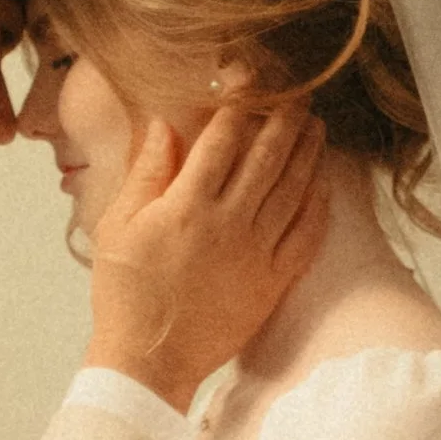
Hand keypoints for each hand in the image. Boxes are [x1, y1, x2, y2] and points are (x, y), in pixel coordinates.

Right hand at [84, 103, 329, 410]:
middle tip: (299, 95)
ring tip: (316, 127)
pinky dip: (318, 207)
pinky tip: (323, 184)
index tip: (250, 77)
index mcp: (187, 205)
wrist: (148, 361)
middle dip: (286, 118)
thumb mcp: (117, 226)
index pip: (223, 137)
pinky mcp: (271, 284)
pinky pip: (305, 238)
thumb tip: (164, 124)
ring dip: (308, 153)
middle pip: (268, 156)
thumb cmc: (125, 294)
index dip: (240, 100)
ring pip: (293, 191)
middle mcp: (229, 224)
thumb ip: (145, 172)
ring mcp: (255, 255)